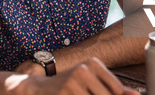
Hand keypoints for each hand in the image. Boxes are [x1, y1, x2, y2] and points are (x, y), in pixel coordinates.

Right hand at [11, 57, 139, 94]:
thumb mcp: (91, 84)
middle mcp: (84, 69)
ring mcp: (73, 81)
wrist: (37, 89)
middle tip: (87, 93)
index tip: (108, 94)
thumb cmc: (68, 88)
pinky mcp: (65, 92)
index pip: (118, 90)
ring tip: (79, 93)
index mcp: (93, 64)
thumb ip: (114, 90)